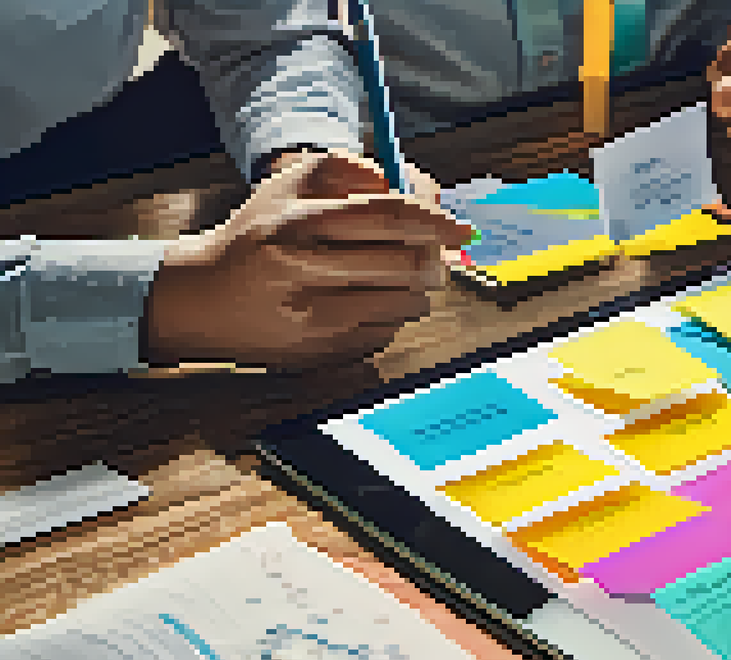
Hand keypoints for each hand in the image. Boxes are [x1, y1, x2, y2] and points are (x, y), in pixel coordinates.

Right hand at [143, 149, 471, 368]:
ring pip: (404, 301)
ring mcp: (311, 315)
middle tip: (437, 256)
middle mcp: (300, 267)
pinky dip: (392, 315)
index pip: (385, 215)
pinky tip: (367, 303)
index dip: (433, 220)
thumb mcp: (292, 185)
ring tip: (396, 278)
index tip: (462, 229)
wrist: (202, 297)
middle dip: (432, 258)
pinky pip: (387, 331)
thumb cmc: (261, 232)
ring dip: (416, 288)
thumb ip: (352, 172)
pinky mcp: (321, 350)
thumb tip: (417, 186)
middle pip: (402, 262)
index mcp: (296, 219)